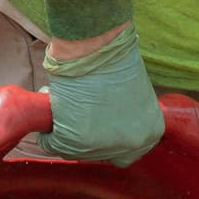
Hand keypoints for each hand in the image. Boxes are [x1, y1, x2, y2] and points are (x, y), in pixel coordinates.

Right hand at [39, 23, 163, 166]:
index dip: (109, 139)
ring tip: (67, 104)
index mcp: (151, 131)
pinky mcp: (75, 142)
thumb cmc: (112, 59)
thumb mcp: (134, 94)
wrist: (96, 44)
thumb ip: (128, 117)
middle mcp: (132, 144)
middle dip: (86, 136)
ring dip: (65, 131)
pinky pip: (52, 144)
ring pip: (74, 150)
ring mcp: (104, 147)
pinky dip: (47, 130)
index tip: (97, 124)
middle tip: (78, 114)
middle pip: (100, 154)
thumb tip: (105, 128)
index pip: (128, 152)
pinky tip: (53, 108)